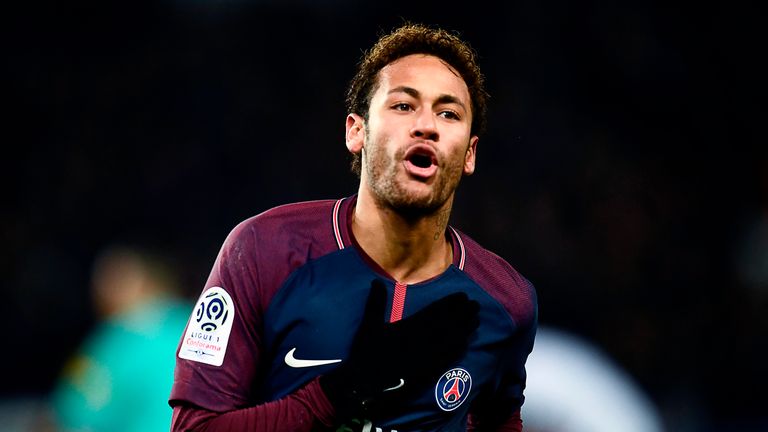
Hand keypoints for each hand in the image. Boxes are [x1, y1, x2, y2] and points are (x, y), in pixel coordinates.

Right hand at [320, 279, 479, 419]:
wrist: (365, 385)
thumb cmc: (365, 353)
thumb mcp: (369, 325)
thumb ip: (376, 302)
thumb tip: (377, 281)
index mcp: (409, 326)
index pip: (435, 311)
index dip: (451, 303)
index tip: (462, 296)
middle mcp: (422, 340)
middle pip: (449, 323)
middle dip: (463, 313)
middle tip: (475, 304)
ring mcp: (427, 356)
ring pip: (452, 339)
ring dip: (466, 328)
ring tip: (476, 319)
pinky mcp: (429, 371)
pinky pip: (449, 358)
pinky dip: (459, 349)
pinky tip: (466, 343)